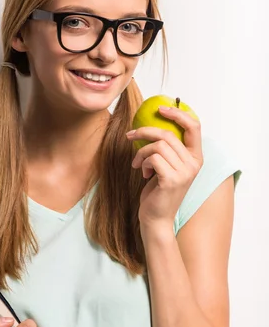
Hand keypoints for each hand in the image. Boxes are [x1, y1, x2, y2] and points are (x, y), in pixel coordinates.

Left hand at [126, 105, 202, 229]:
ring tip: (138, 164)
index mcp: (196, 158)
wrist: (156, 218)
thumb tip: (152, 125)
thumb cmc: (158, 191)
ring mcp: (184, 172)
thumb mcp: (166, 166)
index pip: (194, 126)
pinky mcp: (171, 179)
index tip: (160, 108)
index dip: (178, 114)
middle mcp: (194, 164)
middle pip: (167, 134)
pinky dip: (143, 162)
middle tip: (130, 136)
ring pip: (157, 146)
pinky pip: (152, 158)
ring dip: (141, 152)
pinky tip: (144, 174)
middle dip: (145, 132)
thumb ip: (167, 149)